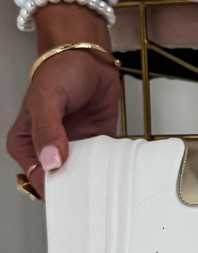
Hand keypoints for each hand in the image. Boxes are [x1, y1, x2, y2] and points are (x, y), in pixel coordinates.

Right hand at [7, 47, 118, 197]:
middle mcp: (49, 149)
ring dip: (93, 181)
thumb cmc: (60, 72)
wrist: (88, 58)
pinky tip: (115, 170)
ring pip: (83, 176)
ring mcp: (74, 148)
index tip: (69, 195)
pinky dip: (109, 168)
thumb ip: (47, 131)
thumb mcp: (46, 100)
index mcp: (26, 143)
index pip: (37, 177)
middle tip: (90, 194)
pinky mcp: (95, 145)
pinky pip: (103, 164)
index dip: (52, 189)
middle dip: (75, 190)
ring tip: (104, 185)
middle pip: (61, 182)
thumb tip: (50, 160)